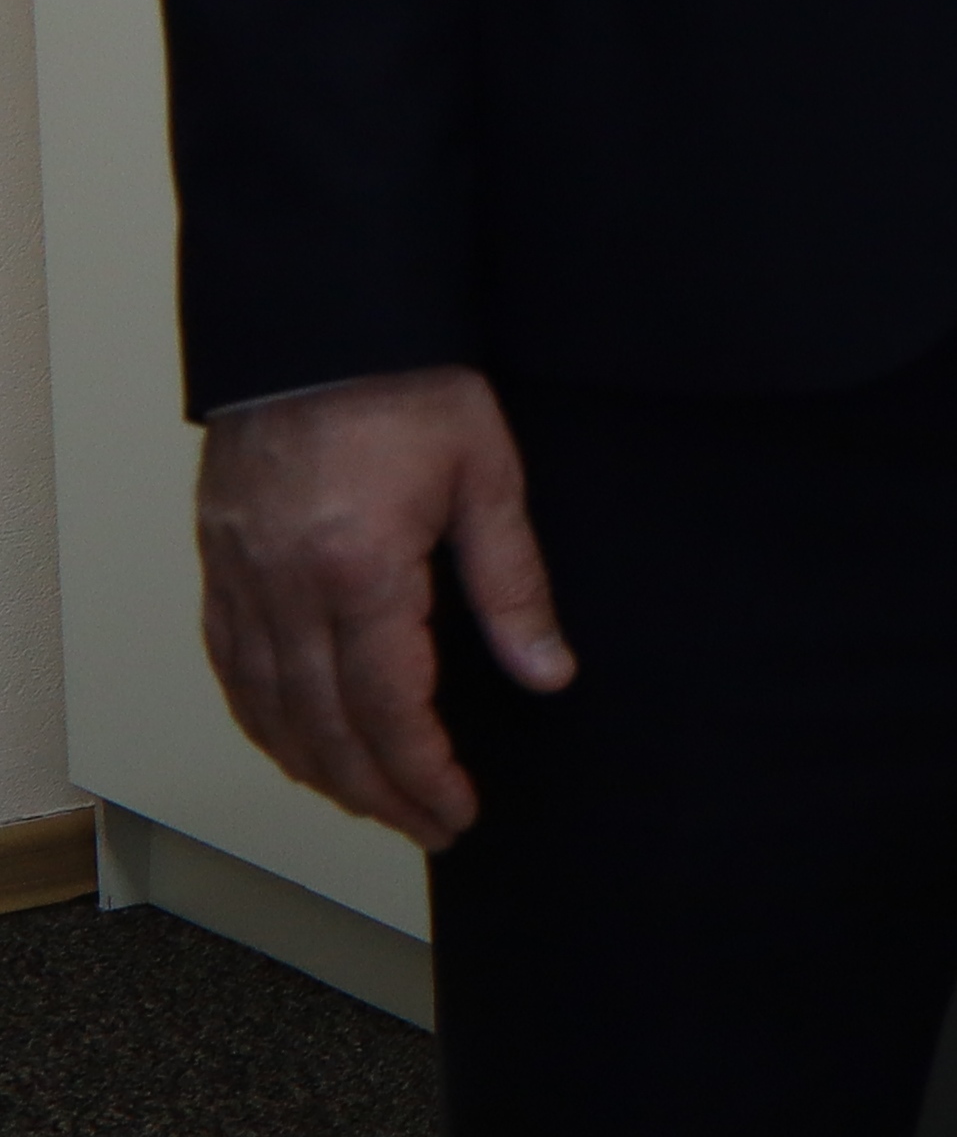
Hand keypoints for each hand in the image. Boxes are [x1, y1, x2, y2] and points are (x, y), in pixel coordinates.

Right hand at [195, 368, 572, 846]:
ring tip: (374, 802)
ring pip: (268, 711)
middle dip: (377, 792)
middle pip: (323, 728)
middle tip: (426, 825)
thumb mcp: (489, 475)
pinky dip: (263, 723)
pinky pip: (231, 670)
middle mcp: (285, 588)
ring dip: (319, 771)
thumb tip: (546, 671)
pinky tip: (297, 744)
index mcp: (358, 569)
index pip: (386, 709)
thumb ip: (514, 583)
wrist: (321, 322)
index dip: (421, 773)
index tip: (454, 811)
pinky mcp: (219, 567)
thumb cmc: (409, 383)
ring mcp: (240, 580)